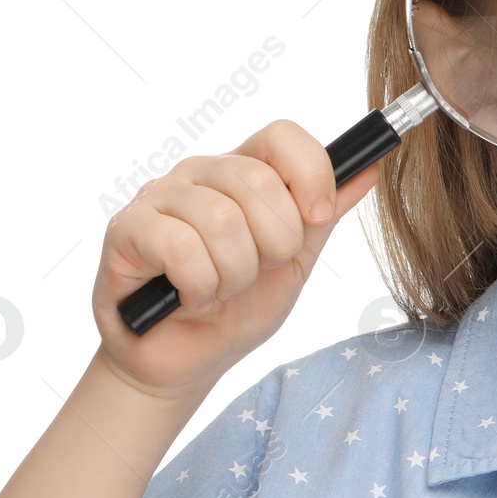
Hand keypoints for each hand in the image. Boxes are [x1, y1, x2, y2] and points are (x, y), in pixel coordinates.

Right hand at [90, 118, 379, 399]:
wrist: (186, 361)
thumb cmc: (237, 309)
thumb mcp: (296, 261)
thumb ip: (326, 214)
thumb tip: (370, 168)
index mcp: (243, 171)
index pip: (282, 136)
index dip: (311, 173)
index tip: (317, 217)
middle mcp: (200, 173)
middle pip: (258, 181)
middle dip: (274, 245)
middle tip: (256, 273)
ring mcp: (159, 196)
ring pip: (222, 219)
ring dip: (235, 274)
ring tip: (221, 290)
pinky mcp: (126, 229)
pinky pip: (181, 246)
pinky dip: (198, 285)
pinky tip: (192, 298)